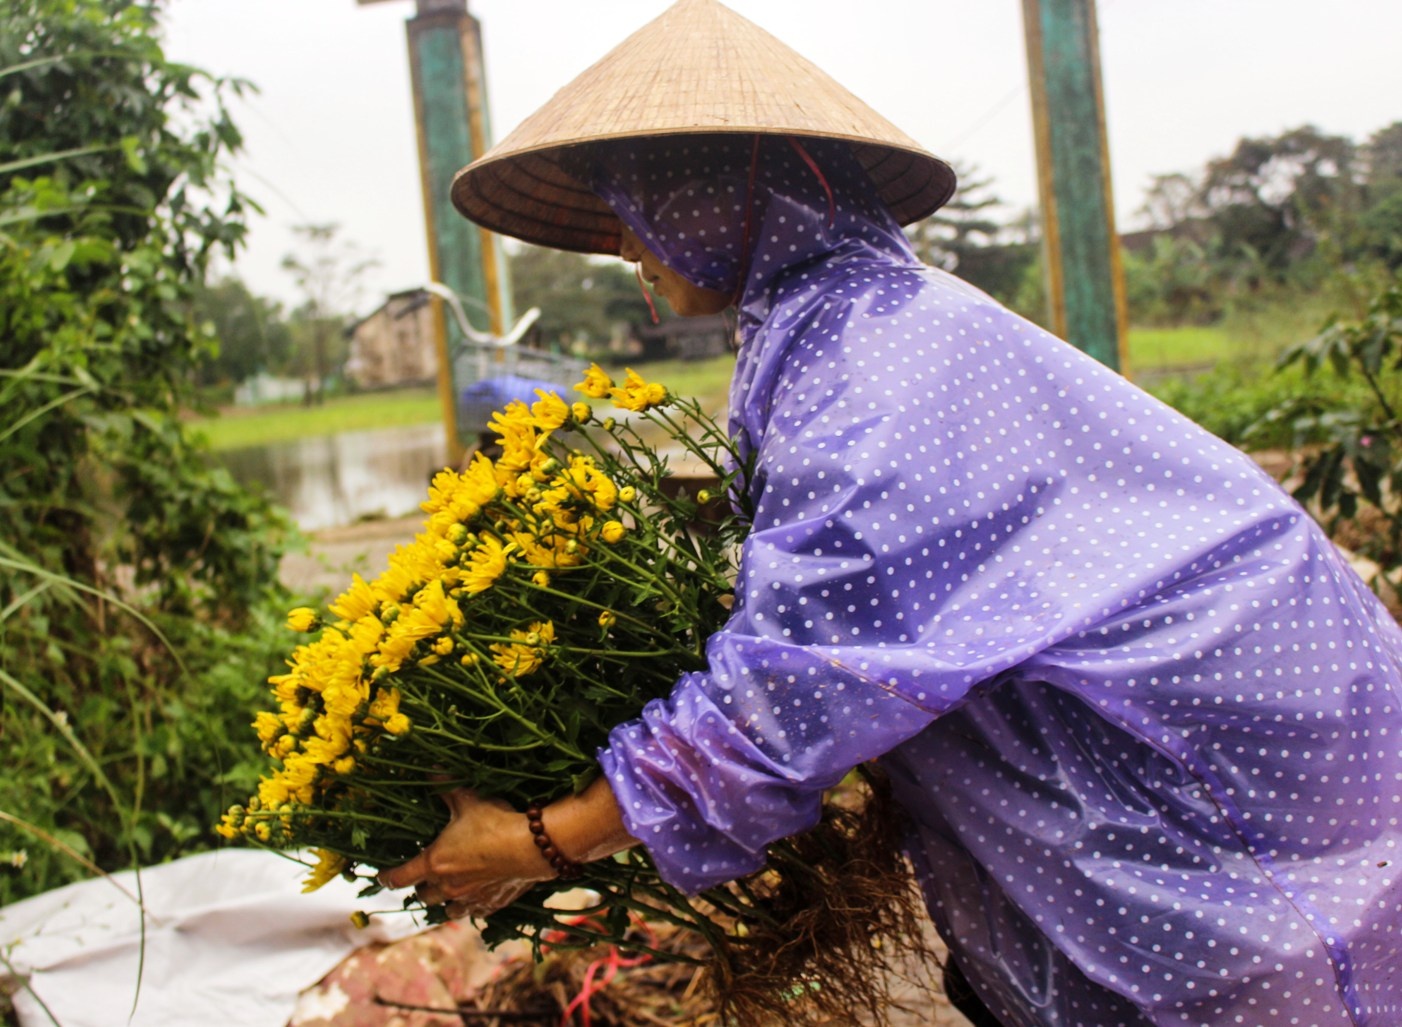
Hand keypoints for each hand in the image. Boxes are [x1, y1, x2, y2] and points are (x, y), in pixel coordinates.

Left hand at [377, 788, 552, 919]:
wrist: (530, 848)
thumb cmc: (494, 823)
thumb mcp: (468, 800)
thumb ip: (446, 787)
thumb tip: (430, 769)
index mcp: (434, 863)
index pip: (399, 877)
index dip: (387, 877)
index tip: (381, 877)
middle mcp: (447, 886)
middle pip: (422, 896)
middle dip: (420, 887)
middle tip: (423, 877)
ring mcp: (469, 899)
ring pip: (446, 910)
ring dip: (443, 901)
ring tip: (448, 890)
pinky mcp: (491, 905)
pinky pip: (473, 912)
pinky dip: (471, 906)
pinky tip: (476, 898)